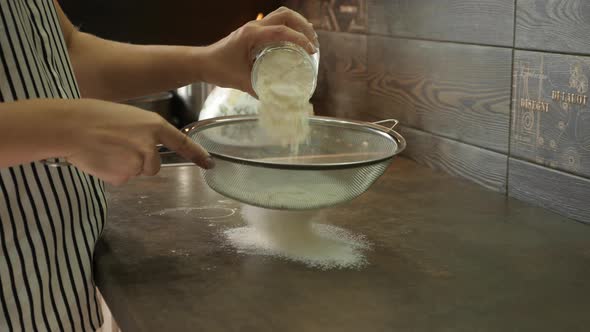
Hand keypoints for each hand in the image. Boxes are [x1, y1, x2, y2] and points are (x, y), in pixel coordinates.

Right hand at [62, 99, 212, 185]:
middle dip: (138, 162)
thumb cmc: (95, 117)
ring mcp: (138, 161)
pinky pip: (121, 178)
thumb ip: (143, 134)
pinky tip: (100, 158)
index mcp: (154, 126)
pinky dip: (111, 172)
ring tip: (106, 150)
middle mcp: (151, 145)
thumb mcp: (128, 118)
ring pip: (135, 172)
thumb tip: (145, 151)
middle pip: (153, 165)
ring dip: (124, 167)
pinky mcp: (124, 175)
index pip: (182, 143)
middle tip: (116, 147)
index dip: (197, 154)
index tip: (209, 164)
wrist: (70, 125)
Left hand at [202, 6, 318, 95]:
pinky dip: (289, 27)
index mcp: (251, 35)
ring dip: (298, 23)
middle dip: (303, 26)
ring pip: (281, 15)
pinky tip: (296, 39)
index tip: (311, 52)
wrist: (202, 62)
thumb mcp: (241, 82)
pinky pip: (276, 22)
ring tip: (309, 39)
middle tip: (313, 43)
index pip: (281, 31)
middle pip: (285, 15)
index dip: (300, 39)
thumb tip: (279, 100)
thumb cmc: (218, 70)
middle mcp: (254, 26)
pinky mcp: (254, 31)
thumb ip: (259, 90)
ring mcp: (254, 26)